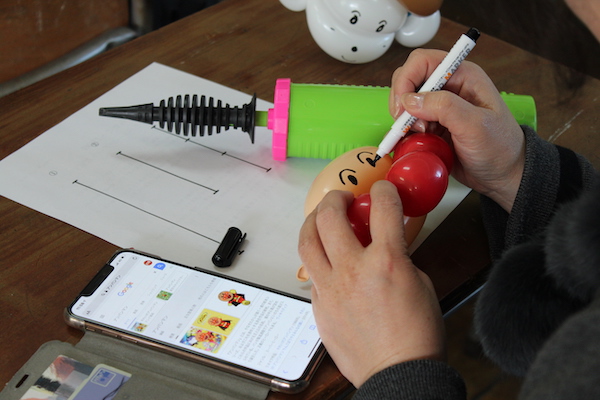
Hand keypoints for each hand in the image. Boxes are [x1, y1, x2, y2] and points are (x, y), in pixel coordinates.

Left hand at [298, 180, 445, 386]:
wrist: (399, 374)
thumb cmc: (416, 335)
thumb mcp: (420, 284)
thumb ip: (399, 256)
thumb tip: (385, 243)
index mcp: (387, 262)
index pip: (383, 207)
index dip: (383, 190)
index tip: (382, 189)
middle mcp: (353, 271)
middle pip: (329, 216)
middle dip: (336, 198)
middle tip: (342, 199)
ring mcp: (331, 289)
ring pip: (306, 241)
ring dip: (312, 222)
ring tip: (321, 219)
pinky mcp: (319, 306)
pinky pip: (312, 274)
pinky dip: (318, 260)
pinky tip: (328, 262)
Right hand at [390, 49, 525, 211]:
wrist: (502, 174)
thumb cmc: (499, 147)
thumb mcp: (475, 125)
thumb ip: (444, 107)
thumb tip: (410, 100)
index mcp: (462, 76)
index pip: (422, 62)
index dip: (406, 80)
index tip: (402, 106)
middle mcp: (448, 87)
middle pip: (408, 80)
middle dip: (402, 102)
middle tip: (410, 125)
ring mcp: (437, 107)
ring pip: (404, 103)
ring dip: (404, 120)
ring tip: (421, 136)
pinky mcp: (431, 125)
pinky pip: (406, 123)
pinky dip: (404, 133)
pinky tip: (414, 143)